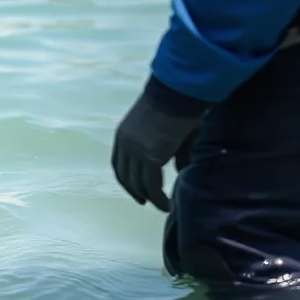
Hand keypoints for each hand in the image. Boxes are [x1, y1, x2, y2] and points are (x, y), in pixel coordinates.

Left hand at [111, 90, 202, 211]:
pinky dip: (158, 198)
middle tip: (146, 202)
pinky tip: (166, 205)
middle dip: (135, 191)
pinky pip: (151, 185)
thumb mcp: (170, 130)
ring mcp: (135, 151)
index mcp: (123, 134)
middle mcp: (124, 144)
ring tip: (161, 207)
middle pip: (125, 175)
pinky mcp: (150, 157)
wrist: (178, 93)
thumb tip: (179, 170)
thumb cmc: (178, 105)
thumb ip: (173, 152)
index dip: (127, 179)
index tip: (136, 190)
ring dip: (149, 198)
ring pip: (138, 183)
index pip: (119, 163)